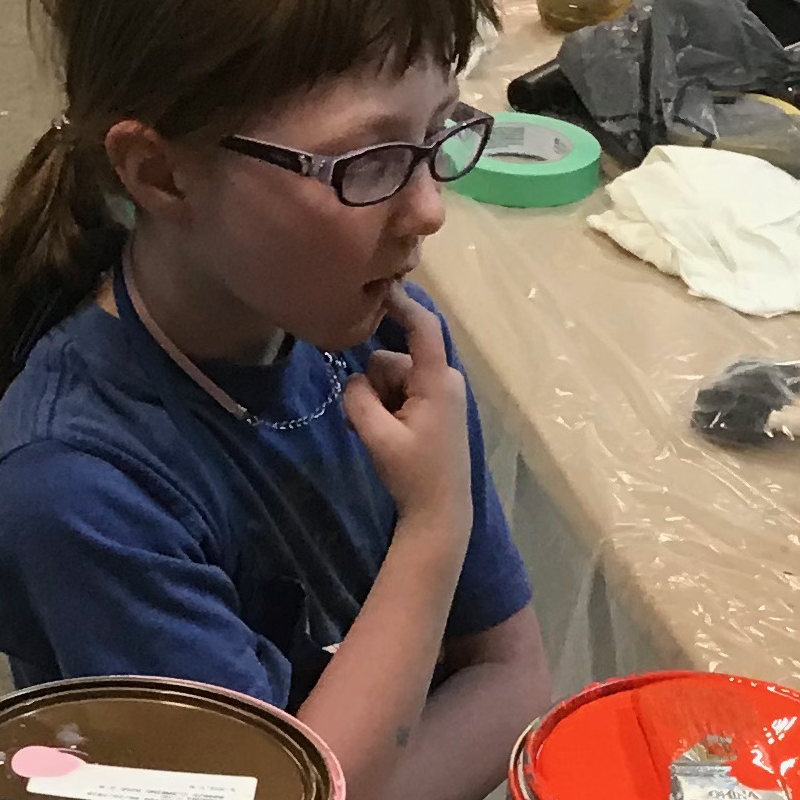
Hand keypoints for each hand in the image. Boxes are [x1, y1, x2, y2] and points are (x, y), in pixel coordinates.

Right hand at [344, 283, 473, 531]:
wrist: (441, 513)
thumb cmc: (414, 475)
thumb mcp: (378, 437)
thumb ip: (359, 399)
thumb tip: (354, 380)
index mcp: (438, 381)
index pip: (423, 326)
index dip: (400, 303)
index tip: (376, 287)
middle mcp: (445, 379)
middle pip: (392, 358)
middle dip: (376, 384)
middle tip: (376, 425)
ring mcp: (441, 393)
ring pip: (391, 377)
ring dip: (379, 400)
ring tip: (384, 436)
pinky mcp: (435, 407)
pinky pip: (400, 392)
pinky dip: (388, 408)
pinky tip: (389, 437)